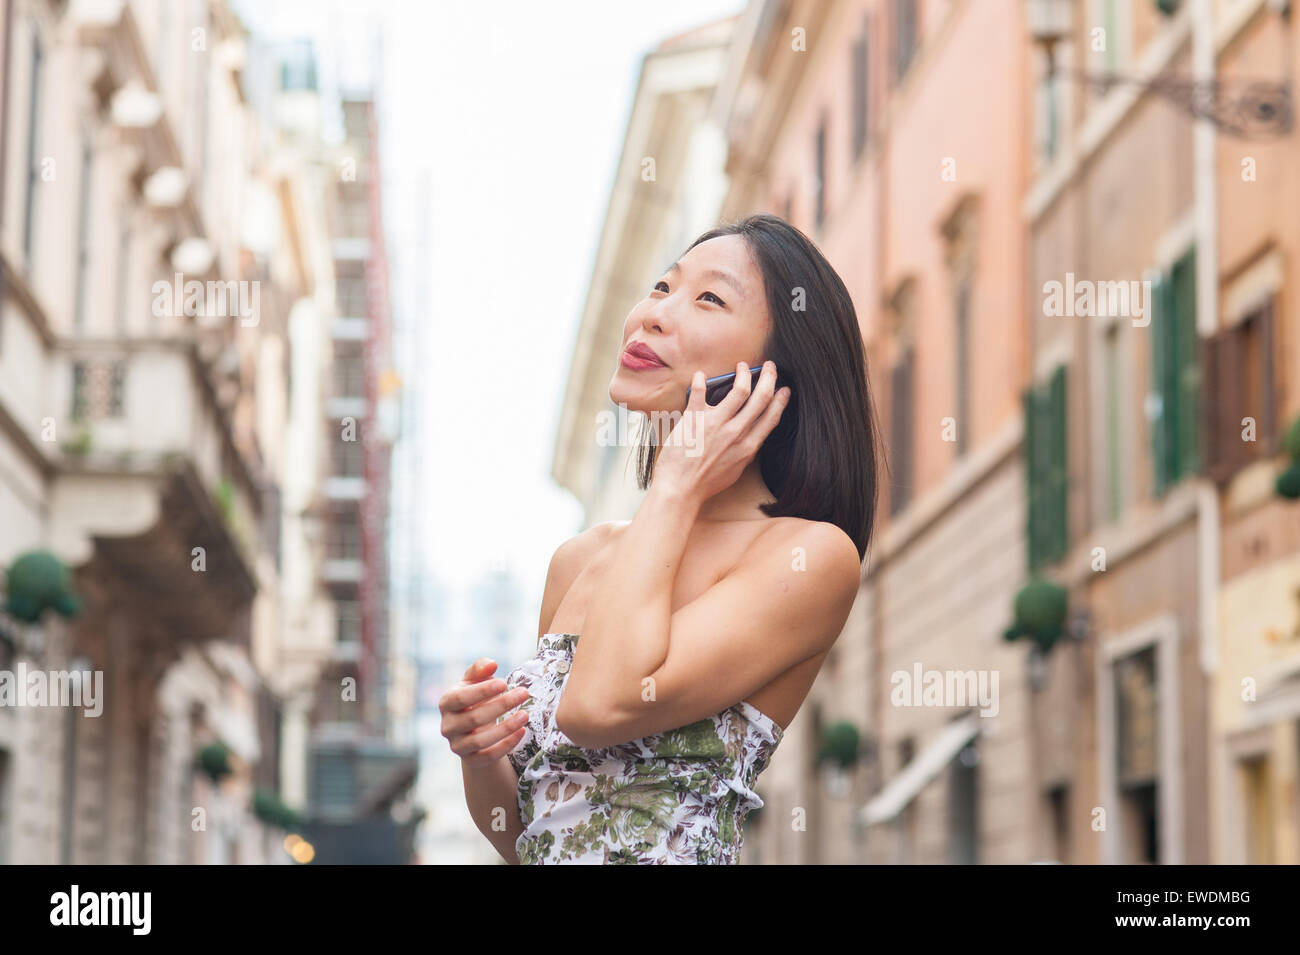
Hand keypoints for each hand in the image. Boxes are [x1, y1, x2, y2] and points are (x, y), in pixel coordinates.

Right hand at [439, 658, 531, 767]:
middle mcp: (447, 726)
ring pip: (480, 740)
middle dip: (501, 705)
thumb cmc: (475, 698)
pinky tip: (522, 731)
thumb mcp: (475, 681)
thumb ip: (480, 669)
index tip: (504, 683)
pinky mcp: (471, 760)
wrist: (474, 729)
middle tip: (524, 693)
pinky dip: (506, 744)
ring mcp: (457, 745)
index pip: (460, 698)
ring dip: (506, 728)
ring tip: (525, 714)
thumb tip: (491, 664)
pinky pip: (488, 756)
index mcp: (446, 703)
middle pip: (473, 718)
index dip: (482, 691)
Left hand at [654, 360, 790, 502]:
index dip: (780, 400)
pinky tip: (701, 374)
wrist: (680, 489)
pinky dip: (701, 380)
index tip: (784, 389)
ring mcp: (716, 425)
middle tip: (770, 367)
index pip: (771, 417)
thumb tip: (751, 438)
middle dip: (769, 378)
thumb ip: (745, 451)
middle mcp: (736, 433)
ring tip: (742, 366)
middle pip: (760, 398)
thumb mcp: (735, 470)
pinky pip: (700, 392)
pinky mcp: (694, 420)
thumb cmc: (705, 483)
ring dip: (744, 373)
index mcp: (748, 446)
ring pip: (739, 390)